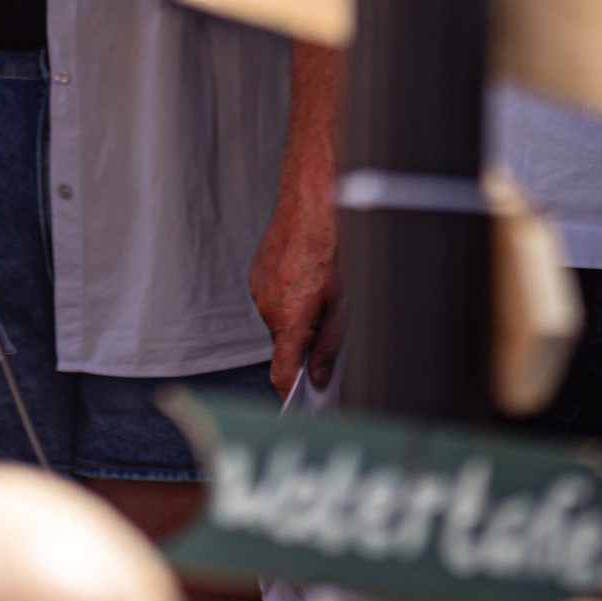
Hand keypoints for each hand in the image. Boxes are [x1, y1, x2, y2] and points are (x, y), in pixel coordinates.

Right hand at [249, 154, 343, 397]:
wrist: (311, 198)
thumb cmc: (333, 243)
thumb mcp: (345, 301)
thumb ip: (329, 344)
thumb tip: (319, 373)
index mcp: (289, 318)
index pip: (281, 373)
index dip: (291, 394)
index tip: (300, 403)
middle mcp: (267, 306)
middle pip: (283, 346)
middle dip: (304, 345)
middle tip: (330, 324)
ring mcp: (258, 289)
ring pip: (279, 321)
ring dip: (297, 317)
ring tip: (320, 290)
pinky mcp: (256, 274)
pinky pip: (272, 299)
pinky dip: (288, 298)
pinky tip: (307, 276)